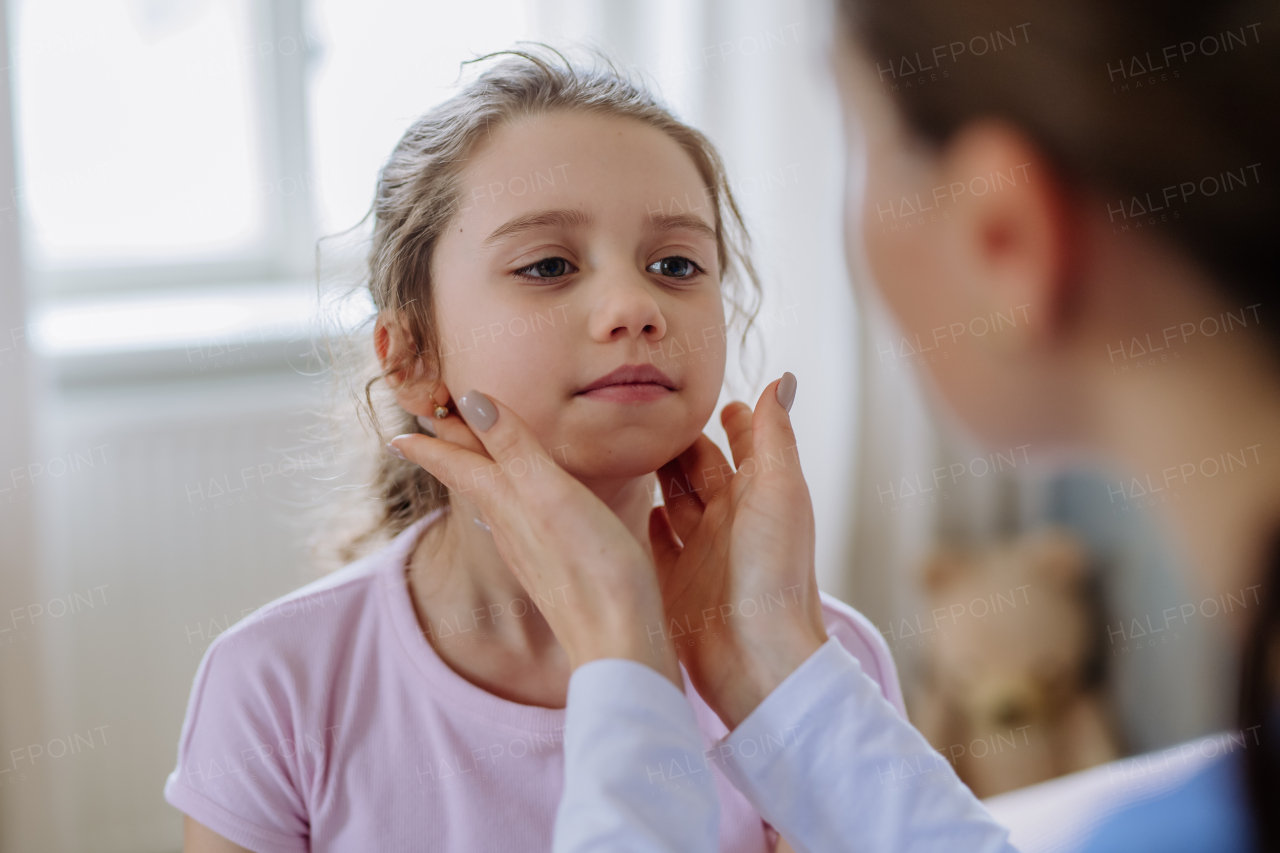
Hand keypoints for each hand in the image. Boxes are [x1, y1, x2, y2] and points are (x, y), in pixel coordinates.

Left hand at [390, 391, 681, 687]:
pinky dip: (512, 499)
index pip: (459, 463)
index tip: (401, 432)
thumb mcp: (549, 494)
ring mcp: (533, 551)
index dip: (433, 442)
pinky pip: (521, 522)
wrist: (618, 640)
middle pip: (474, 479)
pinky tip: (525, 507)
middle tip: (433, 428)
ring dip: (481, 472)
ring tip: (473, 456)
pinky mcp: (557, 568)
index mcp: (506, 503)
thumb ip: (515, 447)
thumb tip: (471, 400)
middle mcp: (511, 528)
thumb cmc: (591, 566)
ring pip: (495, 501)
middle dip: (453, 450)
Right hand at [648, 374, 828, 728]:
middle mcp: (730, 523)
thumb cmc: (774, 574)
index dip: (732, 421)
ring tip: (632, 450)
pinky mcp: (674, 585)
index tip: (713, 397)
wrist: (757, 659)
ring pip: (677, 502)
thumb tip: (783, 380)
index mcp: (760, 497)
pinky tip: (635, 508)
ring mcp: (701, 555)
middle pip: (701, 471)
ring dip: (661, 477)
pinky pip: (658, 545)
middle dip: (682, 443)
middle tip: (650, 415)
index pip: (743, 446)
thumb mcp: (779, 491)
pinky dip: (649, 523)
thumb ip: (773, 436)